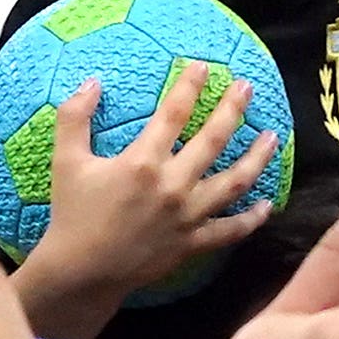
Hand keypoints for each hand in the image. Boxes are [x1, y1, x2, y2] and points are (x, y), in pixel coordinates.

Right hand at [10, 67, 282, 338]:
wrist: (81, 272)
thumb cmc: (73, 213)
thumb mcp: (67, 161)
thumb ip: (75, 118)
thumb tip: (92, 81)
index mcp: (143, 162)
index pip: (174, 113)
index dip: (190, 85)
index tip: (203, 66)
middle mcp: (173, 185)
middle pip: (214, 139)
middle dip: (233, 109)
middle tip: (247, 87)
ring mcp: (187, 216)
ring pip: (234, 182)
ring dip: (256, 158)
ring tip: (272, 136)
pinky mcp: (192, 244)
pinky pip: (230, 230)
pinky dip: (252, 219)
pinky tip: (266, 205)